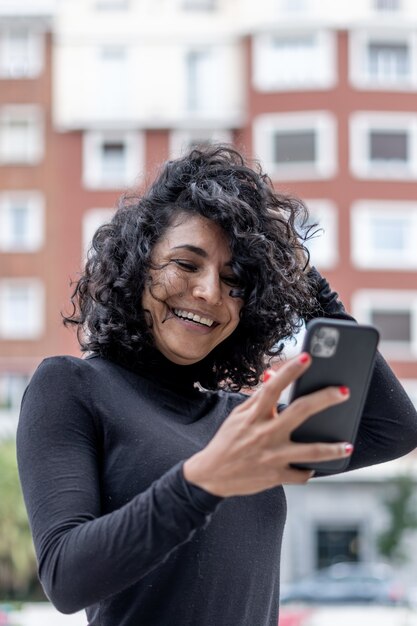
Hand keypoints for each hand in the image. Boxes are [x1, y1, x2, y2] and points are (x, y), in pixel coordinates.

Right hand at [183, 354, 350, 496]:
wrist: (211, 476)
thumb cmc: (227, 441)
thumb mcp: (238, 416)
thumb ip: (257, 397)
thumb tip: (272, 374)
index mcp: (253, 416)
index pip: (274, 387)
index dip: (290, 371)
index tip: (307, 357)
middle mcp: (264, 433)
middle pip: (299, 412)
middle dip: (324, 399)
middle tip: (344, 391)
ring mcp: (271, 456)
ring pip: (309, 451)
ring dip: (331, 448)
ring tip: (347, 445)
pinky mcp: (275, 476)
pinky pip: (300, 474)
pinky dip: (310, 470)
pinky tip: (318, 466)